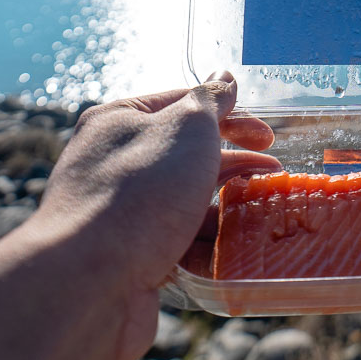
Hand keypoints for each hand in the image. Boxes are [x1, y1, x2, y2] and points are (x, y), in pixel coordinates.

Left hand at [32, 71, 279, 359]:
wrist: (88, 281)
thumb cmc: (140, 192)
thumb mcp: (186, 128)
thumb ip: (210, 101)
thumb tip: (224, 77)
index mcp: (119, 122)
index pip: (181, 105)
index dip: (230, 116)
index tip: (268, 136)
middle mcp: (112, 163)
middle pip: (184, 156)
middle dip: (232, 163)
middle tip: (272, 172)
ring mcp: (119, 213)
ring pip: (182, 202)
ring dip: (222, 205)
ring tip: (261, 211)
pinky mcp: (127, 257)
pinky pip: (175, 242)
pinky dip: (205, 243)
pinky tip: (232, 249)